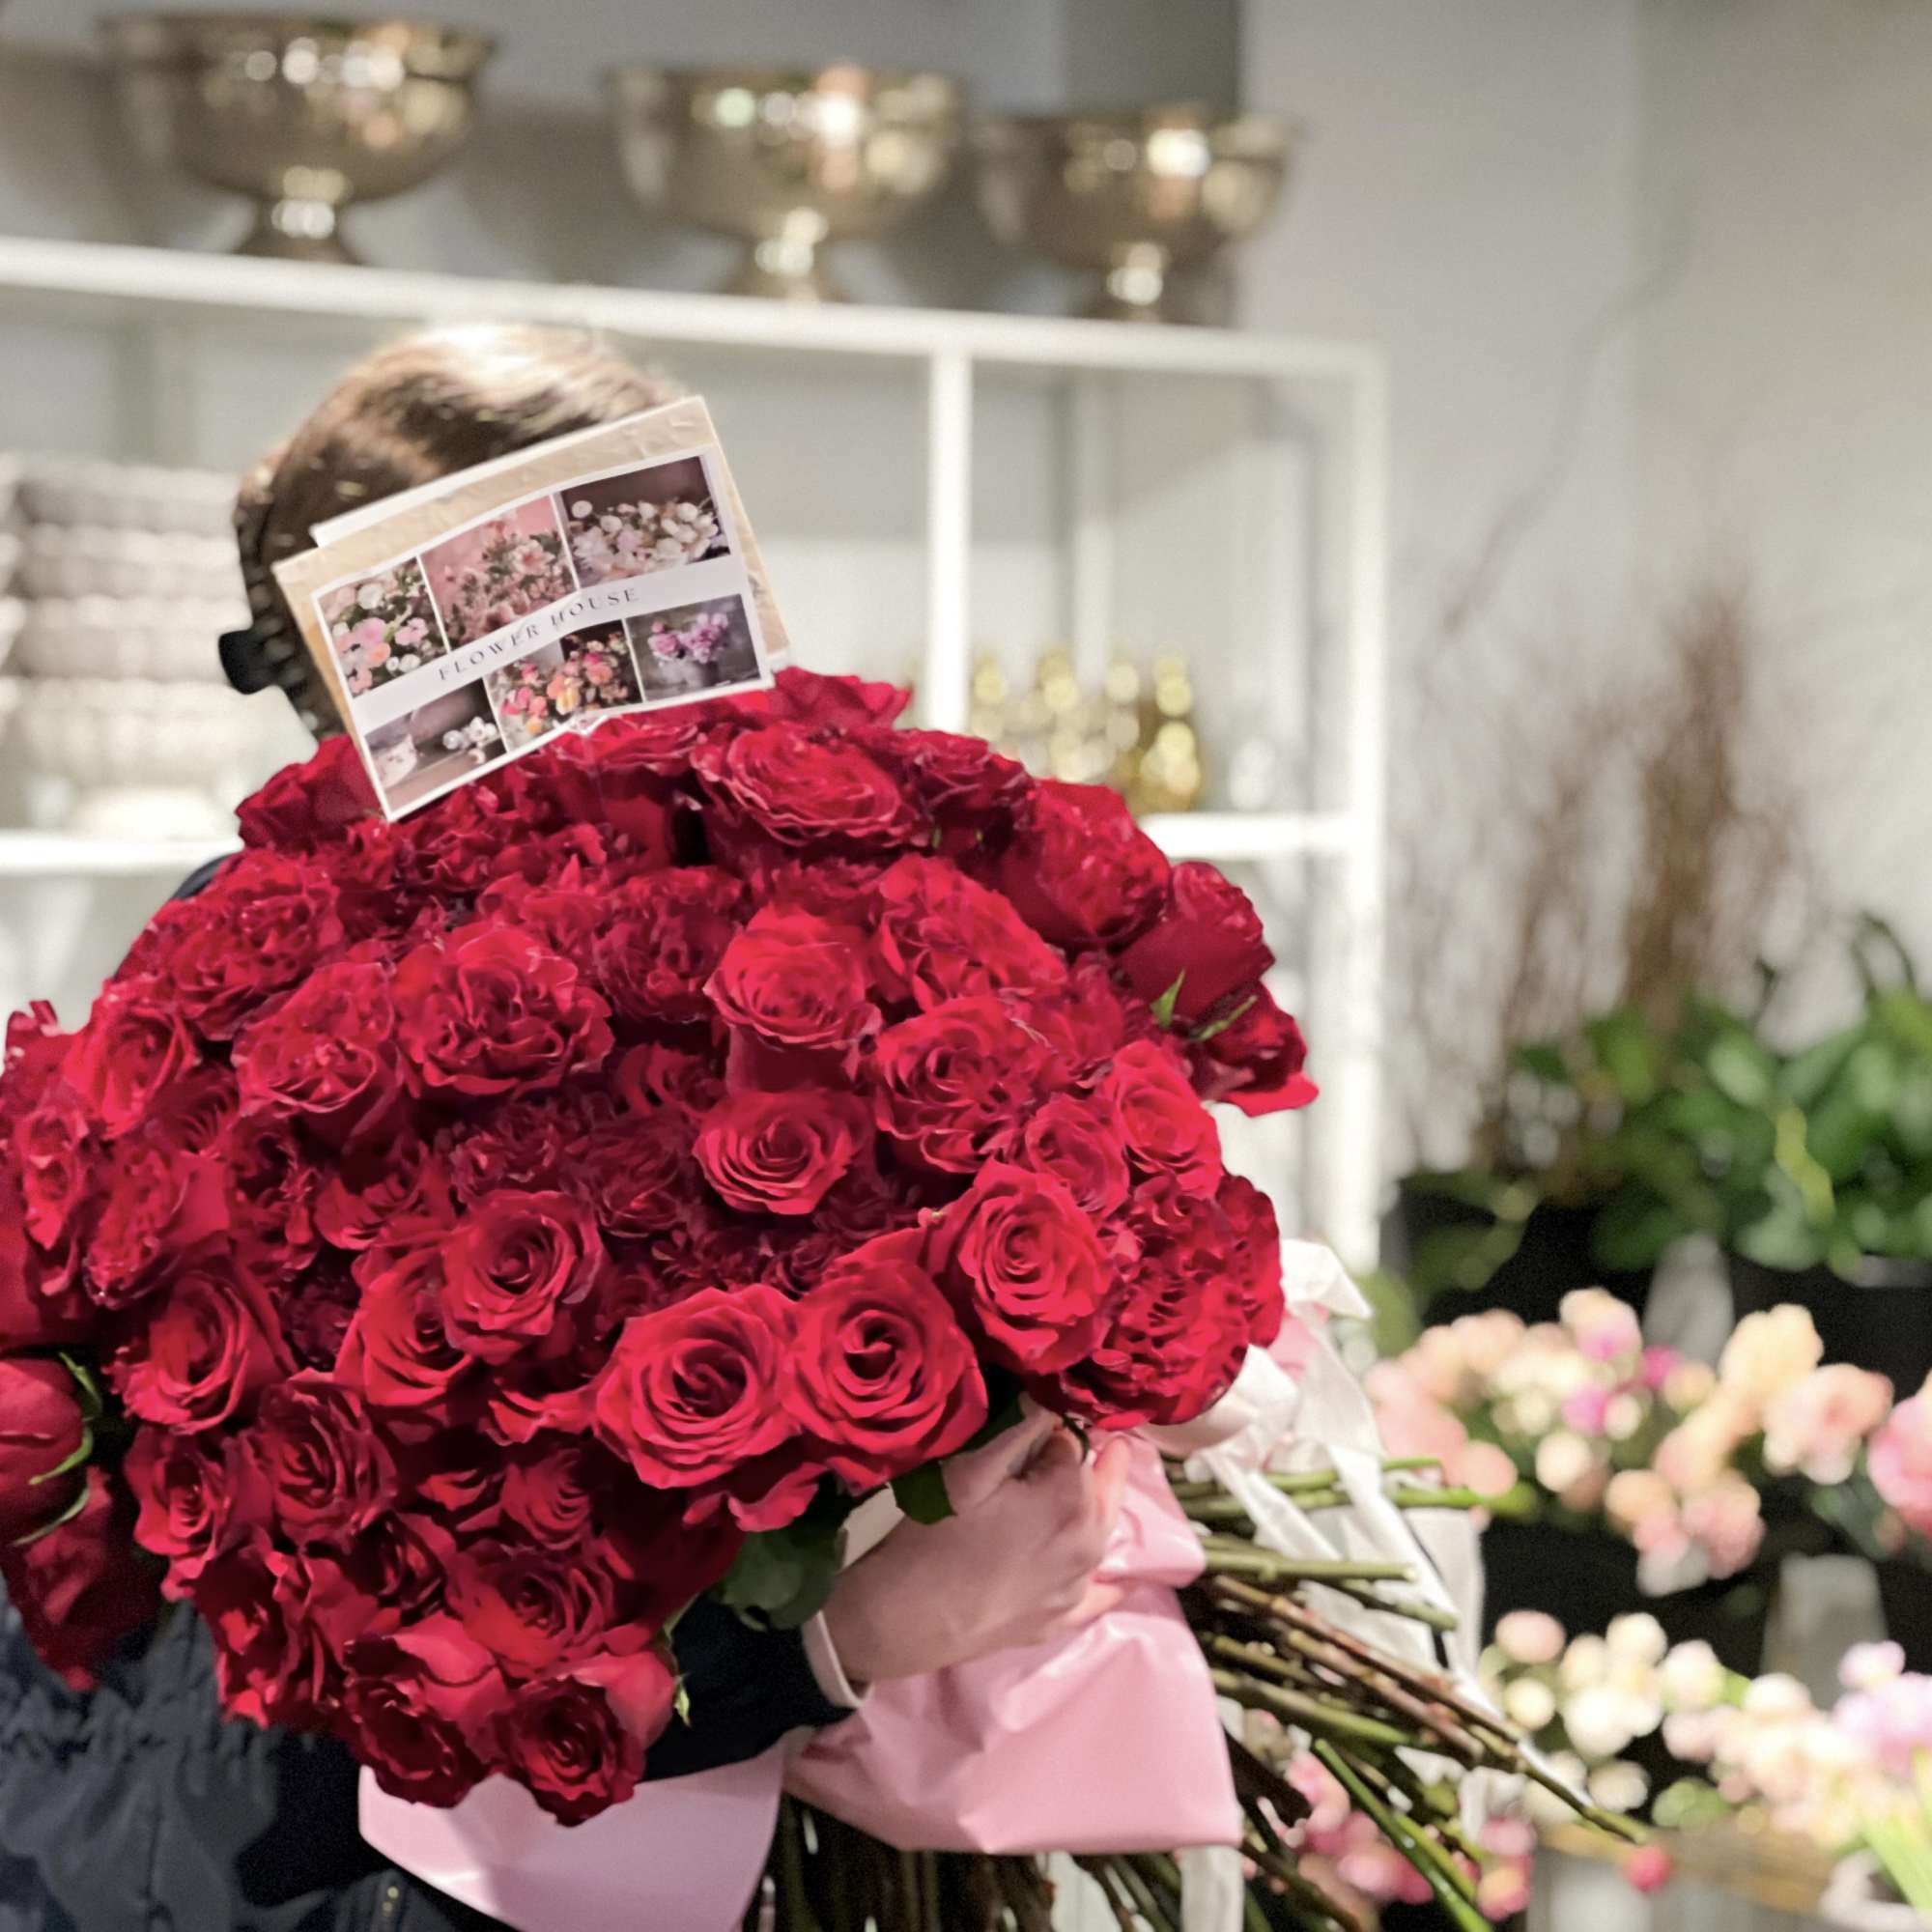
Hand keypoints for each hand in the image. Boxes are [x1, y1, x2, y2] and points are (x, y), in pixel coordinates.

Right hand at [819, 1411, 1132, 1686]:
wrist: (905, 1617)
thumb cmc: (934, 1535)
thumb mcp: (969, 1468)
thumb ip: (1019, 1428)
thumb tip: (1050, 1398)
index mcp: (1070, 1499)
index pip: (1073, 1444)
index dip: (1051, 1432)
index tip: (1033, 1428)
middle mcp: (1088, 1542)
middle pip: (1101, 1487)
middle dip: (1092, 1463)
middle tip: (1092, 1442)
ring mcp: (1078, 1586)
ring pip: (1099, 1531)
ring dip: (1093, 1507)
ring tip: (1090, 1488)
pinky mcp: (1061, 1619)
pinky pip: (1099, 1595)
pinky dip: (1107, 1580)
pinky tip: (1121, 1577)